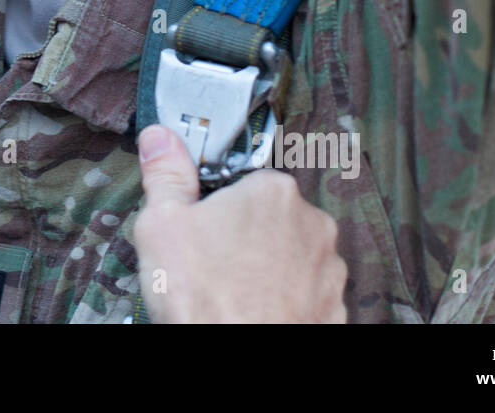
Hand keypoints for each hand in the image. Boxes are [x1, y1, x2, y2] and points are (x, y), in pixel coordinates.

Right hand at [133, 124, 346, 322]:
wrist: (239, 356)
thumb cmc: (204, 296)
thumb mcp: (163, 224)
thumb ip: (165, 174)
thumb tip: (160, 137)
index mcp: (272, 191)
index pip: (242, 183)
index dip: (215, 207)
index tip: (198, 228)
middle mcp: (311, 223)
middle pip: (269, 218)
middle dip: (242, 236)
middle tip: (208, 264)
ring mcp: (328, 269)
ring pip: (289, 256)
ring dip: (266, 269)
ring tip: (230, 293)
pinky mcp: (334, 308)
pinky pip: (305, 294)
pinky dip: (284, 301)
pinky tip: (253, 312)